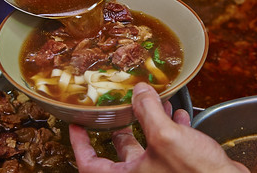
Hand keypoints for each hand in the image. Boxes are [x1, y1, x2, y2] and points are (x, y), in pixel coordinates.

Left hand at [69, 83, 248, 172]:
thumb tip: (139, 91)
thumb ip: (149, 111)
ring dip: (150, 124)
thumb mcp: (166, 136)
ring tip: (153, 105)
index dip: (79, 144)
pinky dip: (172, 130)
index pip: (89, 164)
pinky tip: (180, 116)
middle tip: (117, 109)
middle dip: (119, 127)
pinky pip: (169, 149)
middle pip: (119, 152)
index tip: (75, 126)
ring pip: (147, 148)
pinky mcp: (179, 170)